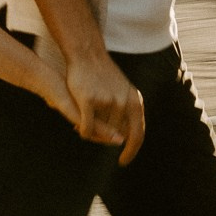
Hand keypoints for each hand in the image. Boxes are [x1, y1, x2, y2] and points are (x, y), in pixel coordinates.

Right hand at [64, 49, 145, 165]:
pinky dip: (83, 131)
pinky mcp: (89, 100)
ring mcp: (107, 102)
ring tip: (84, 127)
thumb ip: (126, 111)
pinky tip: (77, 128)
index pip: (138, 135)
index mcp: (135, 102)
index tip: (123, 161)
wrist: (88, 54)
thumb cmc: (103, 74)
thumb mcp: (123, 91)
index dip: (131, 151)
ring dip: (93, 133)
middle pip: (116, 135)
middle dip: (105, 139)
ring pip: (100, 132)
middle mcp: (124, 103)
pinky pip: (86, 127)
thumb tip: (124, 137)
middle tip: (95, 137)